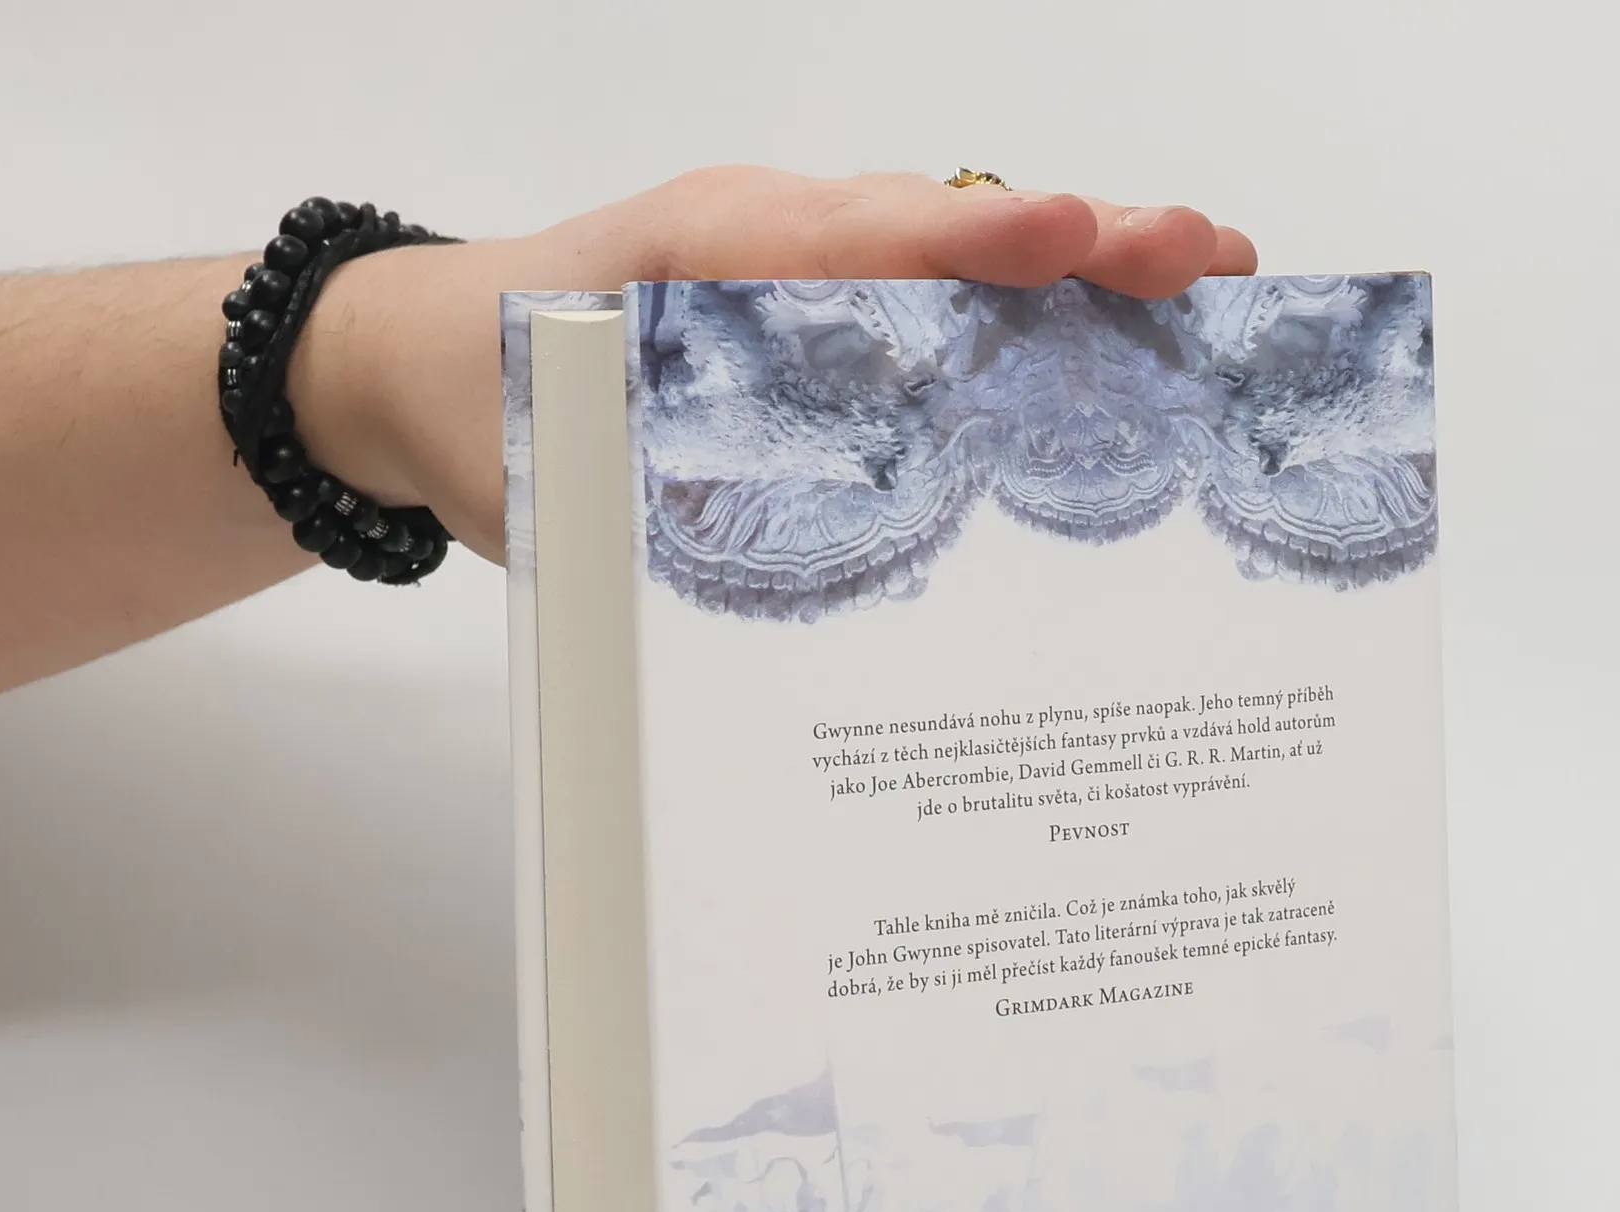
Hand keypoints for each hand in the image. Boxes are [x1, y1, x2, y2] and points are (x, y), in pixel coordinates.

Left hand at [290, 167, 1256, 564]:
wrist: (415, 362)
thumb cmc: (473, 400)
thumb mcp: (537, 461)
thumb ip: (637, 496)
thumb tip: (752, 582)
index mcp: (698, 258)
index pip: (854, 236)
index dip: (967, 242)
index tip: (1066, 237)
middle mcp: (765, 239)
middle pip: (942, 221)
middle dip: (1080, 236)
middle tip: (1204, 254)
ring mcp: (796, 265)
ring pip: (955, 248)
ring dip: (1079, 264)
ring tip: (1203, 277)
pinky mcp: (807, 307)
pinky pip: (931, 292)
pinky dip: (1027, 304)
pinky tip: (1110, 334)